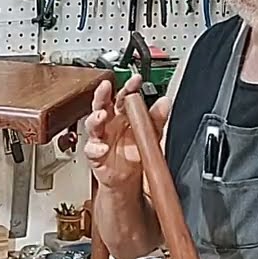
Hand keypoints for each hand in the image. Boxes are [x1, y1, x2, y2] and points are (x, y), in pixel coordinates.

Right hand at [82, 75, 171, 191]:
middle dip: (102, 94)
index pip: (124, 96)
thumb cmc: (136, 153)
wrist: (128, 179)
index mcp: (122, 114)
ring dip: (95, 118)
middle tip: (106, 87)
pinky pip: (92, 149)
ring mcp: (100, 137)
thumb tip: (165, 102)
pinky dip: (96, 148)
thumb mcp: (151, 134)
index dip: (129, 87)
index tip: (136, 79)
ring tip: (101, 115)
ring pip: (92, 123)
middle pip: (102, 103)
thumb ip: (157, 118)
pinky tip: (103, 147)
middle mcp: (109, 122)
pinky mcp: (95, 153)